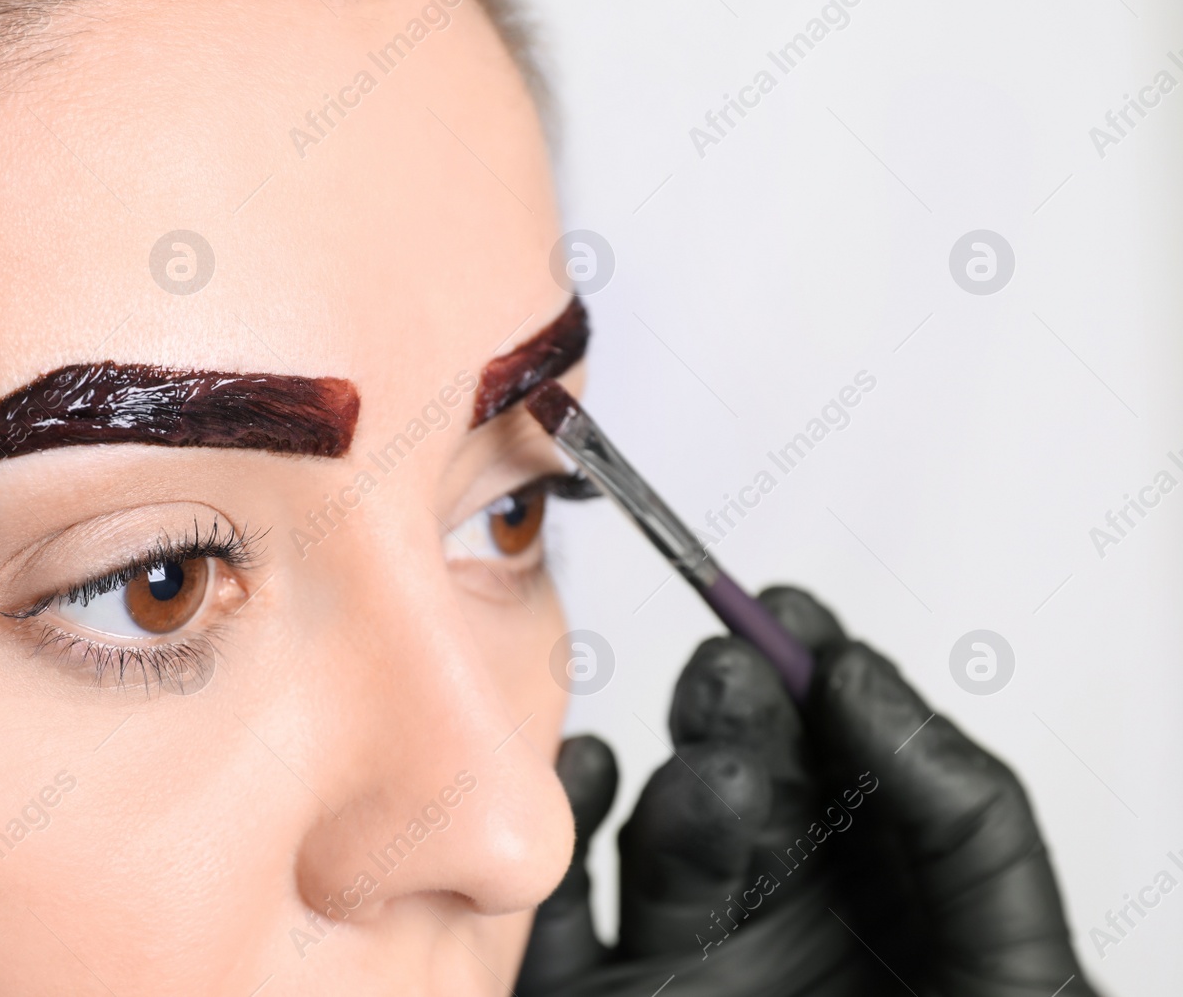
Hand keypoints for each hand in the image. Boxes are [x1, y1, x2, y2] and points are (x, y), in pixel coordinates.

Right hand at [517, 586, 1095, 996]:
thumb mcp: (1022, 969)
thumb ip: (960, 810)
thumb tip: (858, 671)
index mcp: (877, 898)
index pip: (832, 753)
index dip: (808, 673)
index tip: (790, 617)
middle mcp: (772, 921)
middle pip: (737, 777)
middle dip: (736, 712)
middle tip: (739, 670)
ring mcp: (680, 968)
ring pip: (651, 836)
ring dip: (678, 782)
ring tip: (722, 780)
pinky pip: (555, 922)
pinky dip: (559, 844)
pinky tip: (595, 783)